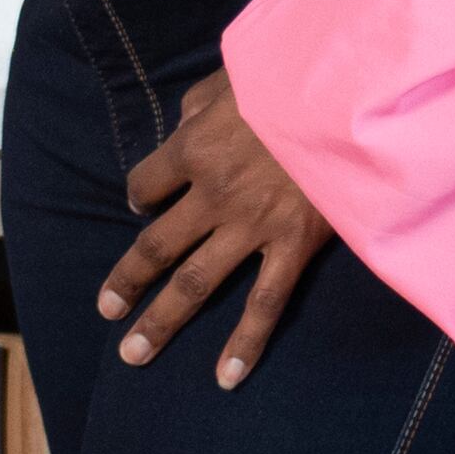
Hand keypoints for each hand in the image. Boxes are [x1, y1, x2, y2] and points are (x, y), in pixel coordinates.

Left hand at [102, 73, 328, 388]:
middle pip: (157, 246)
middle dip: (129, 280)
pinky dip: (245, 343)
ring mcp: (252, 226)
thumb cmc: (289, 77)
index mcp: (192, 149)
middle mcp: (212, 195)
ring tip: (135, 355)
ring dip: (162, 321)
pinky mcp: (294, 246)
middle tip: (106, 310)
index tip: (140, 202)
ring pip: (196, 283)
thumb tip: (184, 127)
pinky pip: (265, 303)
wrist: (347, 95)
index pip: (146, 184)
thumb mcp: (231, 77)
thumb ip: (199, 107)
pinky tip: (226, 376)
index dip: (139, 194)